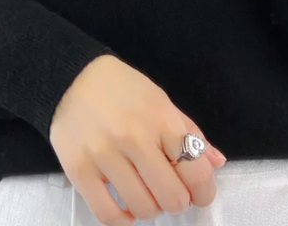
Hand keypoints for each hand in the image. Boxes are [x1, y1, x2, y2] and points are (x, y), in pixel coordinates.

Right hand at [50, 55, 226, 224]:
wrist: (71, 77)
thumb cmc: (120, 87)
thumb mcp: (160, 100)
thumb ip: (189, 131)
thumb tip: (216, 162)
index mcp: (160, 117)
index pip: (195, 169)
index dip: (204, 190)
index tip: (200, 193)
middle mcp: (134, 137)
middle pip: (171, 196)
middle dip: (178, 201)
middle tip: (170, 192)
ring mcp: (105, 155)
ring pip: (143, 208)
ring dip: (151, 208)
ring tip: (146, 193)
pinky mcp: (79, 170)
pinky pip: (108, 214)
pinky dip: (124, 220)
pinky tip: (127, 208)